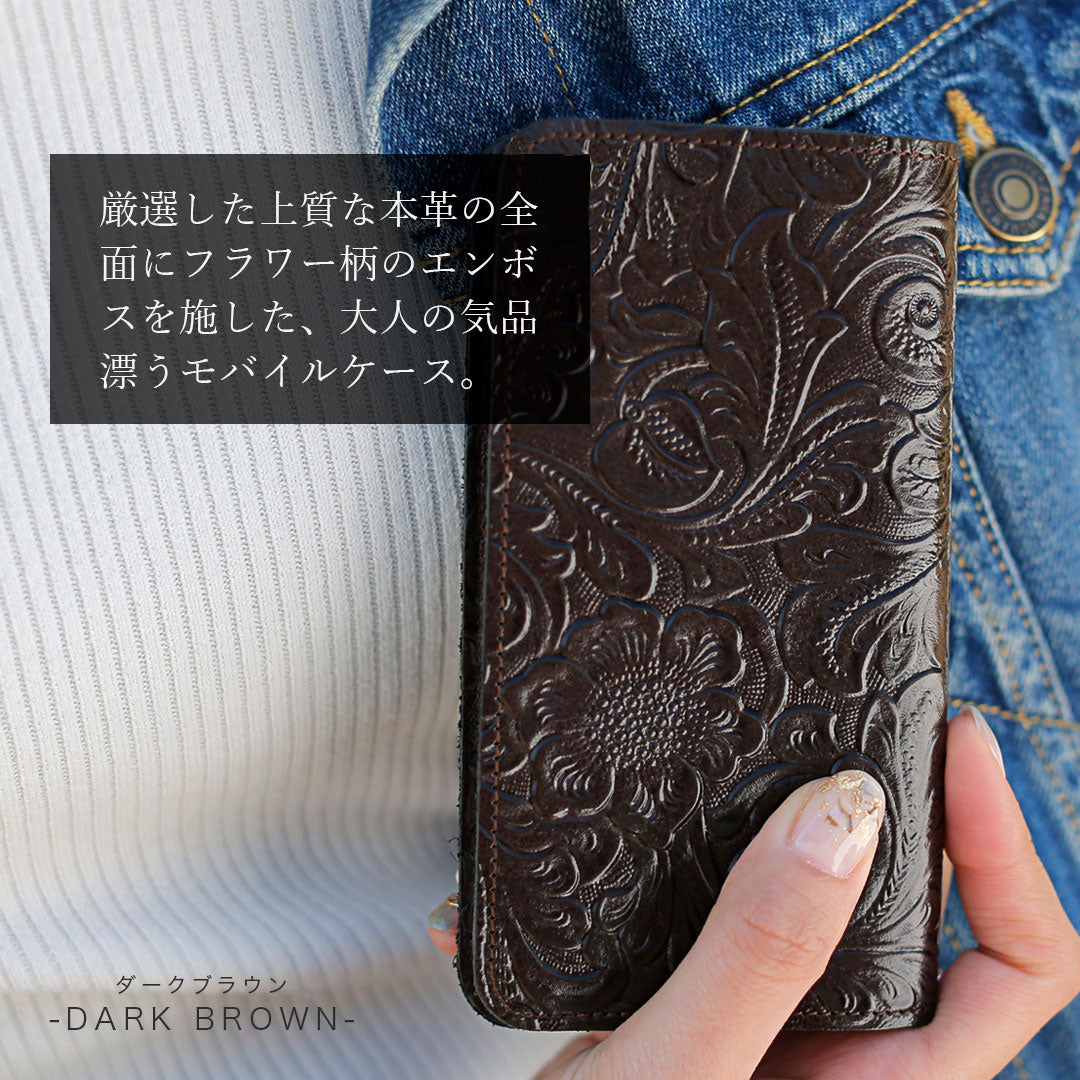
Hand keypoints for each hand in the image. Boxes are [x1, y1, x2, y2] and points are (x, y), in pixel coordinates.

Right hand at [427, 706, 1079, 1078]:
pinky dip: (747, 840)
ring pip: (839, 895)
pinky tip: (708, 805)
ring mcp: (780, 1014)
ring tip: (808, 738)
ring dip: (831, 818)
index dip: (1007, 848)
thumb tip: (839, 814)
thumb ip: (762, 956)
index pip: (1018, 963)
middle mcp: (846, 1044)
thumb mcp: (688, 1065)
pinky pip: (757, 897)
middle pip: (934, 907)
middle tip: (885, 715)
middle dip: (921, 806)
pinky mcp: (718, 988)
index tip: (957, 749)